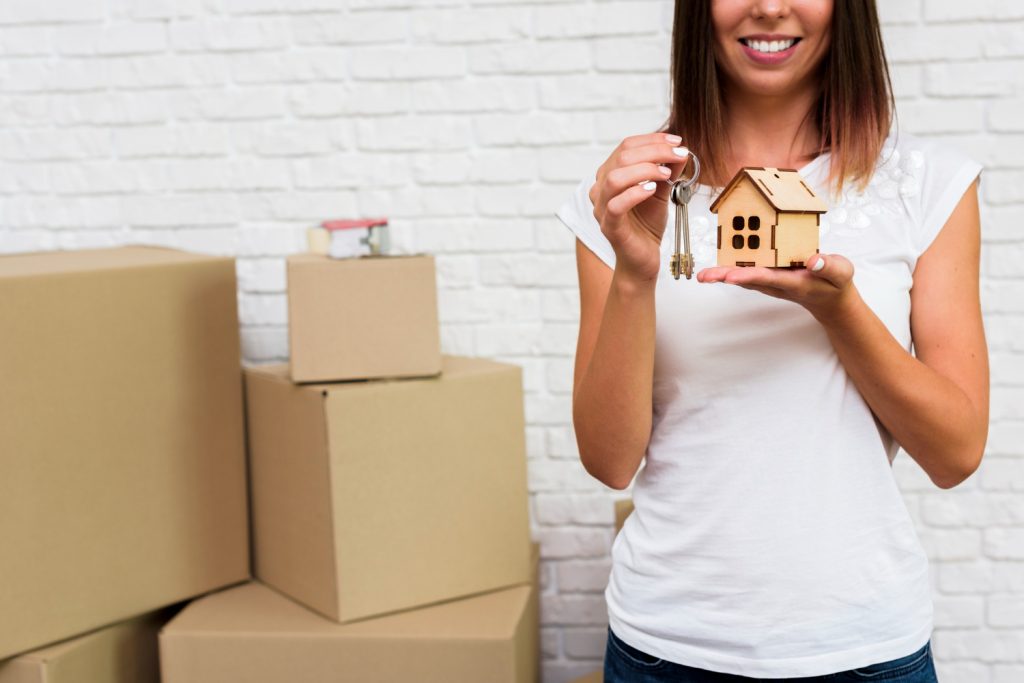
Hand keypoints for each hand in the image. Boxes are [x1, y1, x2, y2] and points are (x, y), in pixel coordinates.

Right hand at [590, 132, 692, 283]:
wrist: (642, 259)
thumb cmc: (647, 225)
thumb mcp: (660, 192)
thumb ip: (668, 170)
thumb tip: (681, 150)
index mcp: (609, 175)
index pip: (626, 146)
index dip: (652, 140)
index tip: (677, 142)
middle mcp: (600, 189)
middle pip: (622, 157)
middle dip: (654, 151)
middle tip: (679, 155)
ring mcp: (601, 208)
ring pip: (615, 178)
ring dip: (645, 169)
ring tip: (667, 174)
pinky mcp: (608, 226)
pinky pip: (616, 205)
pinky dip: (635, 193)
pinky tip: (652, 190)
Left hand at [696, 253, 856, 322]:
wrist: (831, 300)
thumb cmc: (836, 283)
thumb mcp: (841, 272)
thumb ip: (829, 266)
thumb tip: (813, 260)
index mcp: (793, 282)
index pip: (768, 278)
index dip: (748, 275)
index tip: (730, 276)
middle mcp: (777, 283)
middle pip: (748, 279)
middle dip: (725, 277)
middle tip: (704, 277)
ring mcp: (771, 282)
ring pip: (744, 276)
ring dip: (722, 275)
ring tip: (702, 275)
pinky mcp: (768, 276)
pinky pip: (748, 271)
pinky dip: (731, 268)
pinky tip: (716, 265)